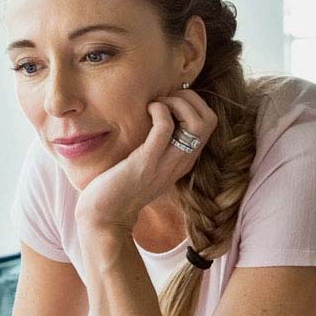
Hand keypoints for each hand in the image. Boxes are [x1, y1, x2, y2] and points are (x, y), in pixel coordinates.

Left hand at [74, 88, 217, 231]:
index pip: (209, 124)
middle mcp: (181, 161)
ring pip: (197, 123)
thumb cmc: (120, 186)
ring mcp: (166, 163)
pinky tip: (146, 110)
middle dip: (190, 99)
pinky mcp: (146, 161)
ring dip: (177, 103)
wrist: (105, 216)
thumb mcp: (149, 164)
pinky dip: (159, 110)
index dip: (194, 103)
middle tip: (165, 99)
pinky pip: (165, 127)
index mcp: (184, 160)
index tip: (170, 100)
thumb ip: (159, 147)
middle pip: (210, 120)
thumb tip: (157, 118)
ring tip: (157, 104)